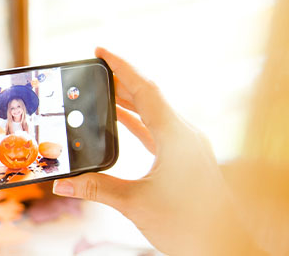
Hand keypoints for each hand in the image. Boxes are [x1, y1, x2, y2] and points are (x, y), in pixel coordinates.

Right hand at [51, 48, 261, 254]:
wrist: (225, 245)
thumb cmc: (188, 225)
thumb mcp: (134, 204)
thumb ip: (98, 189)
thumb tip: (64, 184)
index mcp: (175, 135)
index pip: (145, 88)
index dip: (121, 66)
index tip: (100, 51)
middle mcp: (186, 134)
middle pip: (150, 96)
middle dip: (120, 81)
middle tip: (93, 71)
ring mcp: (190, 146)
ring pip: (156, 113)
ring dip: (130, 102)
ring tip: (102, 93)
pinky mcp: (190, 159)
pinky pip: (161, 130)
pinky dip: (140, 123)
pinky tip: (123, 124)